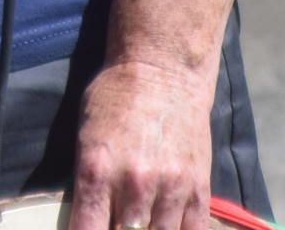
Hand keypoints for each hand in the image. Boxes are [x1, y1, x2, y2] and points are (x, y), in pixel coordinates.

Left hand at [63, 58, 214, 229]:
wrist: (164, 69)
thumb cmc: (115, 96)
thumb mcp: (85, 134)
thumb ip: (87, 181)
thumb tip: (88, 219)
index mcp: (98, 169)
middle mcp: (134, 183)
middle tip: (119, 224)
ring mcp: (170, 187)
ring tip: (142, 222)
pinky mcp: (198, 187)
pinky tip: (167, 226)